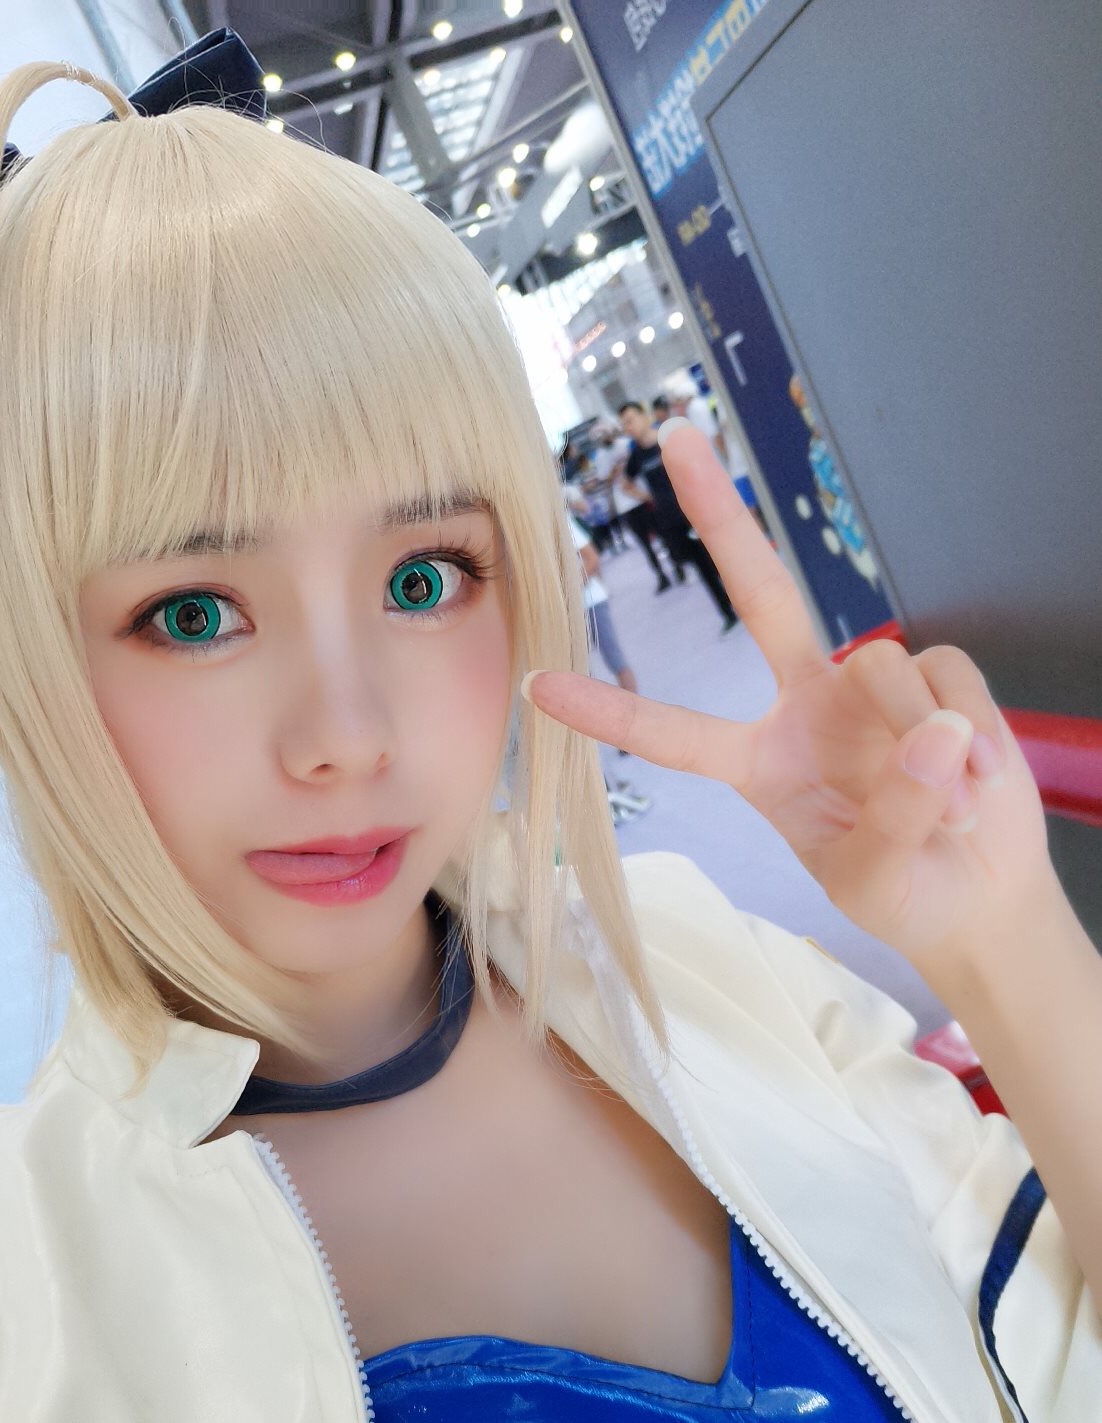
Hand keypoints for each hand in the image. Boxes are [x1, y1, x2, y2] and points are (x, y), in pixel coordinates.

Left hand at [523, 422, 1054, 972]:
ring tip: (949, 816)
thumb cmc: (904, 891)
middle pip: (761, 593)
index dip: (609, 710)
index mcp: (757, 761)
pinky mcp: (939, 677)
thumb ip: (894, 819)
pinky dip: (973, 738)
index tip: (535, 684)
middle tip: (676, 436)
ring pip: (883, 668)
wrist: (977, 891)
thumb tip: (935, 733)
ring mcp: (870, 687)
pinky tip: (981, 783)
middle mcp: (804, 704)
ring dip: (923, 750)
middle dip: (722, 514)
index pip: (672, 733)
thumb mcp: (875, 883)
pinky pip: (947, 678)